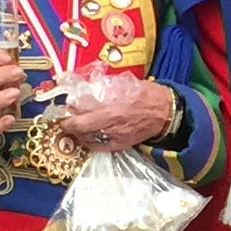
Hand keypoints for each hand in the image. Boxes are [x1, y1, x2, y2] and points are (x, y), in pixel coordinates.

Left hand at [55, 70, 175, 153]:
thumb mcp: (123, 84)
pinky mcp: (120, 145)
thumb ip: (102, 88)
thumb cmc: (146, 94)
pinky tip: (89, 133)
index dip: (68, 113)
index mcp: (112, 109)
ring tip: (77, 123)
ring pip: (86, 139)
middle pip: (80, 129)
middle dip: (69, 123)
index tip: (64, 107)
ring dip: (78, 131)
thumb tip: (83, 89)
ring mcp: (115, 138)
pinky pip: (97, 146)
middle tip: (66, 116)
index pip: (80, 117)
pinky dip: (89, 140)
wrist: (165, 112)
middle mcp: (112, 127)